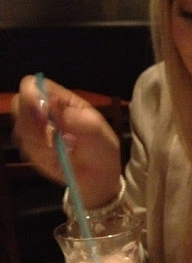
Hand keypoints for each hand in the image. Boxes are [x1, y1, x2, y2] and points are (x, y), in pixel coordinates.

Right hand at [11, 75, 121, 208]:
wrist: (99, 177)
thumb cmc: (102, 149)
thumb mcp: (94, 129)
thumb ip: (70, 114)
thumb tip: (48, 99)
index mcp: (62, 101)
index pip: (34, 86)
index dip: (33, 96)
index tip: (44, 113)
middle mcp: (45, 112)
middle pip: (19, 104)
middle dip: (31, 120)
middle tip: (50, 134)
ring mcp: (36, 130)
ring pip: (21, 128)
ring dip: (40, 141)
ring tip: (60, 150)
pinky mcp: (32, 149)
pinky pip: (26, 149)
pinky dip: (41, 155)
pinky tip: (56, 158)